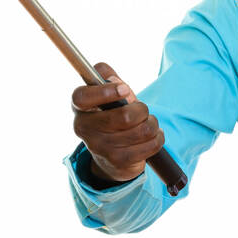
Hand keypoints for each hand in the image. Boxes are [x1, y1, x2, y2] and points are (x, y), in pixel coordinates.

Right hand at [71, 61, 164, 183]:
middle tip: (141, 110)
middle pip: (124, 117)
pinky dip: (157, 137)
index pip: (82, 97)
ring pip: (142, 130)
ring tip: (148, 123)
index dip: (105, 92)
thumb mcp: (107, 93)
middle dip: (141, 110)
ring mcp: (101, 147)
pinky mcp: (118, 161)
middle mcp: (85, 129)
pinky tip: (152, 136)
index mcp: (80, 109)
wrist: (111, 156)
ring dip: (152, 123)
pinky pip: (150, 144)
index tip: (125, 89)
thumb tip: (113, 79)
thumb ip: (106, 76)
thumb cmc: (112, 116)